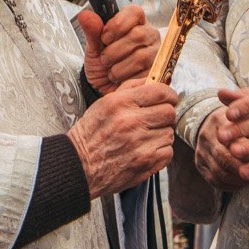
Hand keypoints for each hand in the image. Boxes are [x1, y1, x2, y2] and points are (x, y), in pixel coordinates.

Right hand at [67, 78, 177, 199]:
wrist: (79, 166)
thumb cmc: (91, 134)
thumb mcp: (103, 104)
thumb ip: (129, 89)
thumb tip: (153, 81)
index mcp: (119, 103)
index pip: (159, 91)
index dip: (169, 94)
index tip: (169, 98)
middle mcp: (131, 122)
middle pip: (169, 112)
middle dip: (165, 115)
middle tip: (157, 119)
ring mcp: (140, 143)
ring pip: (169, 133)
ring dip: (161, 134)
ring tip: (146, 137)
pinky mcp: (146, 162)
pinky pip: (168, 152)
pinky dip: (160, 152)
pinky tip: (146, 150)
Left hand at [78, 5, 160, 94]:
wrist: (103, 89)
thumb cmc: (101, 64)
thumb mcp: (93, 47)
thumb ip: (91, 31)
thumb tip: (85, 15)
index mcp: (134, 23)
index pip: (134, 12)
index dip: (118, 24)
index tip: (104, 38)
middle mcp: (149, 35)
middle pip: (138, 35)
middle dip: (115, 50)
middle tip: (105, 59)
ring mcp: (156, 54)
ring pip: (141, 56)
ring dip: (119, 67)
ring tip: (111, 71)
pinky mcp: (157, 73)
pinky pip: (144, 74)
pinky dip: (126, 78)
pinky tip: (121, 79)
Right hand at [194, 102, 248, 190]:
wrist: (214, 125)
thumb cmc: (238, 123)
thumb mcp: (247, 120)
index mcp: (218, 121)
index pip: (231, 140)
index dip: (248, 154)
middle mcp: (206, 136)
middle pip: (223, 158)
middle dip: (245, 170)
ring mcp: (201, 151)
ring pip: (219, 173)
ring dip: (240, 180)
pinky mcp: (200, 165)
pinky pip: (215, 181)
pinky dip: (231, 186)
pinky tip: (245, 184)